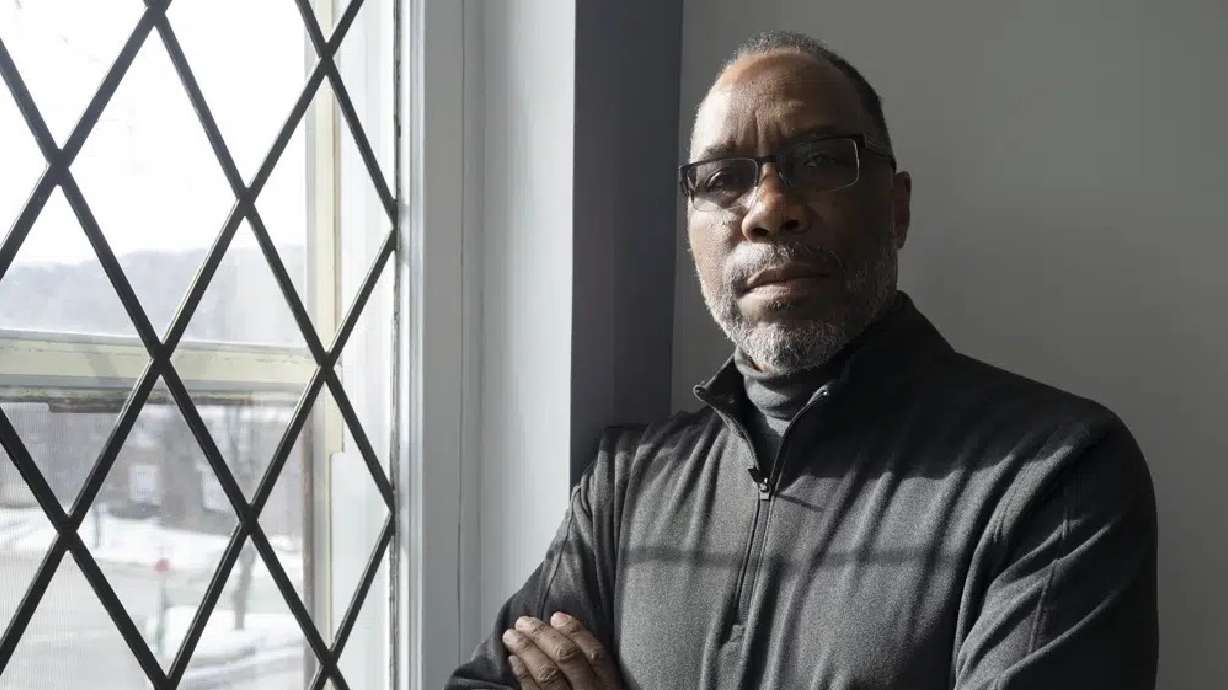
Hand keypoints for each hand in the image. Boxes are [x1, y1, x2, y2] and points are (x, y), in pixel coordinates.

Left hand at [501, 612, 623, 689]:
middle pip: (568, 659)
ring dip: (527, 651)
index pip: (595, 653)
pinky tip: (513, 661)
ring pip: (548, 675)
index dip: (575, 631)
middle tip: (524, 621)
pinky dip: (523, 675)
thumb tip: (564, 637)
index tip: (557, 616)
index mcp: (610, 689)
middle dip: (543, 635)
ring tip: (511, 636)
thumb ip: (593, 674)